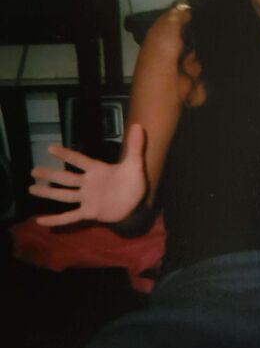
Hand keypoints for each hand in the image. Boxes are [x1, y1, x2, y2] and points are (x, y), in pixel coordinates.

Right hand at [29, 124, 147, 226]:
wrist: (139, 204)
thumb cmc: (134, 183)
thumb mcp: (135, 164)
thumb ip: (135, 146)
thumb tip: (138, 126)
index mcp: (96, 171)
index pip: (79, 160)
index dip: (66, 155)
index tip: (50, 149)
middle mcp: (88, 184)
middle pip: (66, 178)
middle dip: (50, 175)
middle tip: (33, 171)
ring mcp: (87, 198)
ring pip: (64, 195)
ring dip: (48, 193)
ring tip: (31, 189)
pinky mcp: (90, 212)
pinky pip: (70, 217)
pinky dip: (56, 220)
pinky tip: (41, 221)